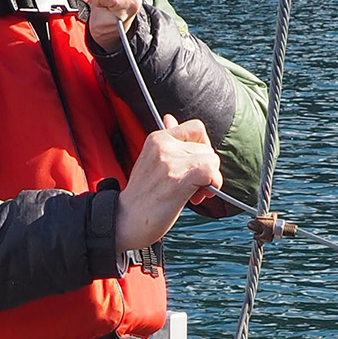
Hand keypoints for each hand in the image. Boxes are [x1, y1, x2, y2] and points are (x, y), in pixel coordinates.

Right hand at [116, 115, 221, 252]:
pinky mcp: (180, 179)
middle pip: (206, 147)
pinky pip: (212, 172)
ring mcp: (171, 161)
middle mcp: (164, 145)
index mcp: (157, 138)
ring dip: (210, 180)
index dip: (203, 146)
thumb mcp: (151, 161)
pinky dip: (212, 185)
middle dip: (206, 168)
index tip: (197, 163)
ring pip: (212, 160)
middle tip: (194, 187)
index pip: (196, 128)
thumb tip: (170, 118)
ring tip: (194, 194)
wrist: (125, 220)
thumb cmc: (142, 196)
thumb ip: (167, 141)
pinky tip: (198, 196)